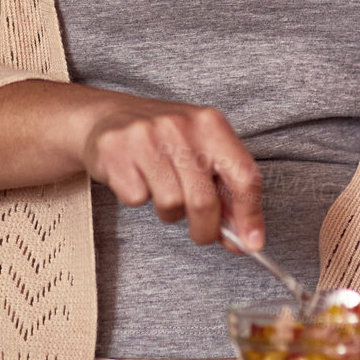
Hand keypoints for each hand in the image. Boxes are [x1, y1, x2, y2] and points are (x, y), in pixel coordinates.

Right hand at [80, 92, 264, 248]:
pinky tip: (138, 178)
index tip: (251, 243)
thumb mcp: (200, 152)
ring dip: (170, 212)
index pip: (244, 175)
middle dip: (205, 229)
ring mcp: (146, 136)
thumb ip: (224, 191)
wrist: (108, 116)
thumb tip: (244, 238)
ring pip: (171, 204)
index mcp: (210, 123)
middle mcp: (180, 126)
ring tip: (162, 191)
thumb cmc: (163, 139)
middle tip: (201, 232)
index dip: (250, 214)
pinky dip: (140, 198)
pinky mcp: (116, 151)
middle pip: (204, 201)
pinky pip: (138, 199)